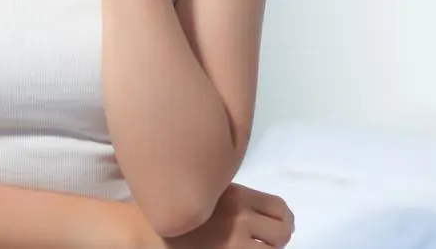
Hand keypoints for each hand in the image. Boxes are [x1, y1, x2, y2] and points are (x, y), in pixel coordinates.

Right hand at [160, 183, 294, 247]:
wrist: (151, 230)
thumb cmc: (177, 209)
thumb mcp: (208, 192)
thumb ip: (234, 199)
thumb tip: (259, 213)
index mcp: (238, 196)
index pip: (280, 208)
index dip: (285, 219)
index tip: (278, 227)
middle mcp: (241, 217)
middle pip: (283, 231)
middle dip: (280, 239)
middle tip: (269, 244)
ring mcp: (235, 242)